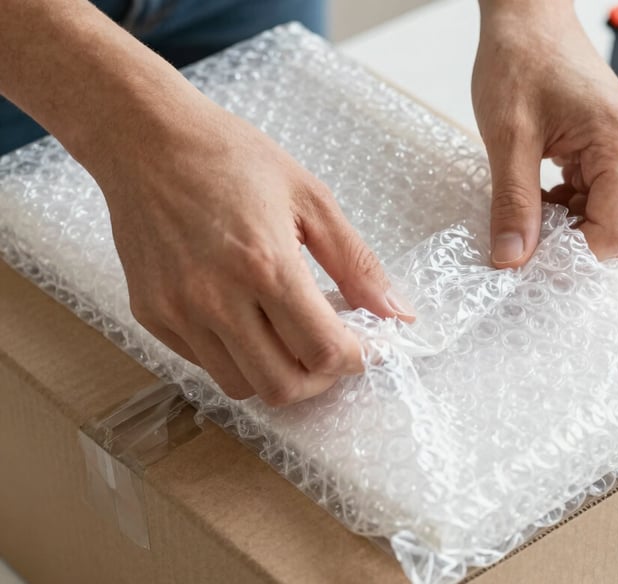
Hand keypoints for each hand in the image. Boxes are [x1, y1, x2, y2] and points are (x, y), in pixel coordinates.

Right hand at [93, 99, 413, 403]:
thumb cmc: (232, 158)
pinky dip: (236, 357)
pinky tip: (247, 320)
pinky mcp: (150, 315)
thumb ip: (357, 263)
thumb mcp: (310, 198)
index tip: (366, 345)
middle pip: (283, 387)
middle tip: (330, 349)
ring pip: (241, 386)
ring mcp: (178, 312)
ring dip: (277, 373)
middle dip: (320, 379)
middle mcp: (217, 299)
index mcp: (266, 265)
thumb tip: (397, 313)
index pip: (324, 351)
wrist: (146, 140)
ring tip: (288, 335)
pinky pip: (203, 364)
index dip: (358, 358)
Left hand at [472, 0, 617, 266]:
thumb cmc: (521, 60)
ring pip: (606, 221)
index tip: (528, 269)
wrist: (528, 20)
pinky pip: (596, 201)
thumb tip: (511, 258)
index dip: (571, 260)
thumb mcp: (508, 137)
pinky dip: (565, 214)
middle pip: (617, 234)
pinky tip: (535, 207)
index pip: (614, 235)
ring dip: (566, 233)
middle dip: (570, 251)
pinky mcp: (611, 153)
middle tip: (521, 256)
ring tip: (523, 227)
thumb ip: (512, 202)